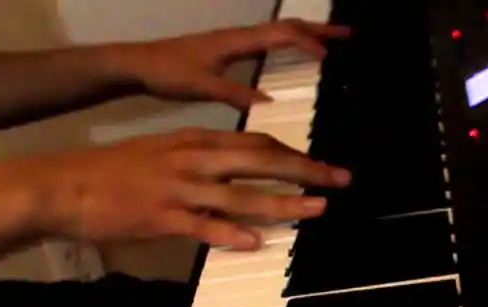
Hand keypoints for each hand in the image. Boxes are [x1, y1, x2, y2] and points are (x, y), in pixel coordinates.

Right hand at [17, 128, 349, 248]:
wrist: (63, 185)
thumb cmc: (114, 173)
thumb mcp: (164, 152)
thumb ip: (202, 159)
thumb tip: (238, 169)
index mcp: (194, 141)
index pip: (256, 143)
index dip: (294, 154)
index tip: (323, 165)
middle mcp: (192, 160)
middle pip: (260, 161)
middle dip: (304, 170)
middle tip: (339, 180)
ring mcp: (178, 188)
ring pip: (240, 194)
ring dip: (282, 201)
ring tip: (315, 208)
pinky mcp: (162, 216)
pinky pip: (203, 225)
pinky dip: (231, 232)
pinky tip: (256, 240)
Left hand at [113, 19, 349, 109]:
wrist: (137, 64)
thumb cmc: (167, 72)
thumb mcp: (201, 86)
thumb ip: (235, 92)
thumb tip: (270, 99)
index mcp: (236, 41)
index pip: (280, 35)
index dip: (307, 43)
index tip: (329, 59)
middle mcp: (238, 36)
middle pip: (286, 26)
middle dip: (318, 29)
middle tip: (349, 35)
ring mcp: (234, 41)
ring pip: (278, 32)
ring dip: (306, 34)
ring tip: (331, 43)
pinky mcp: (229, 49)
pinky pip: (268, 42)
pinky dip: (290, 44)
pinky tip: (295, 57)